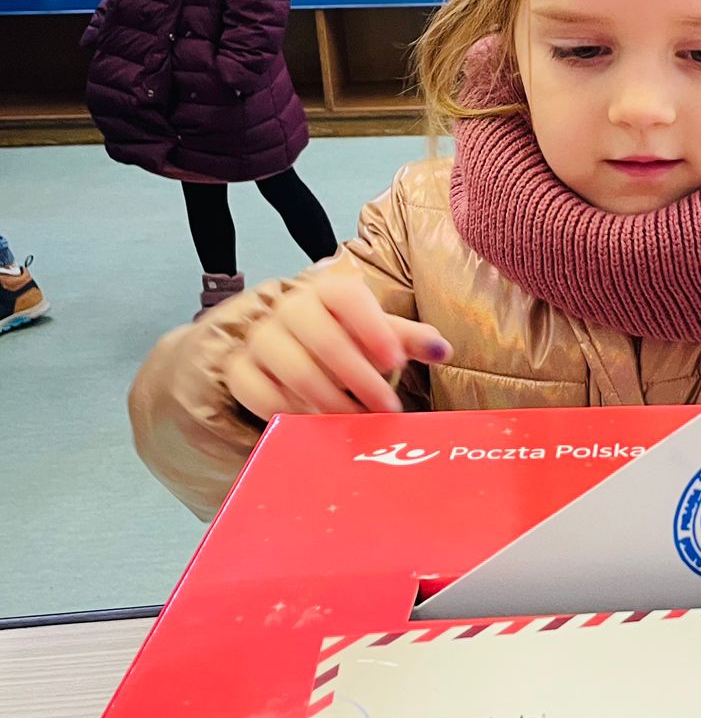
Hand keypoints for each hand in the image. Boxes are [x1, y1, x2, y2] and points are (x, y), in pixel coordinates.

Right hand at [225, 270, 450, 421]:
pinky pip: (259, 393)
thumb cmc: (344, 338)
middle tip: (387, 408)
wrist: (289, 345)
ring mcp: (261, 339)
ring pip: (294, 369)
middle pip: (322, 339)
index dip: (371, 327)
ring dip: (331, 401)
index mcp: (326, 292)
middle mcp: (289, 309)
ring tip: (357, 423)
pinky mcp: (241, 370)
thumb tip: (442, 349)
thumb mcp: (378, 334)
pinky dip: (290, 413)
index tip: (396, 361)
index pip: (345, 297)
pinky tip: (316, 425)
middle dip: (359, 378)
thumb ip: (409, 339)